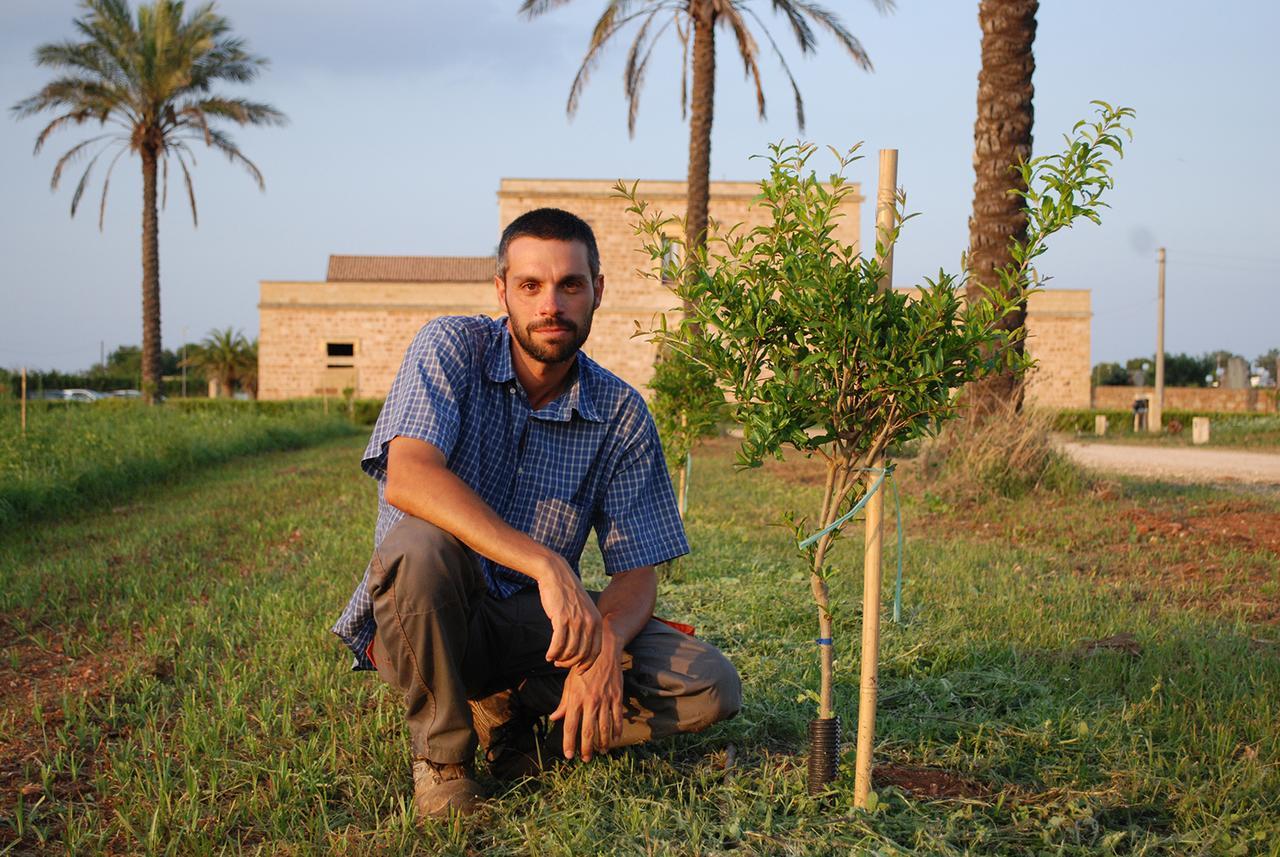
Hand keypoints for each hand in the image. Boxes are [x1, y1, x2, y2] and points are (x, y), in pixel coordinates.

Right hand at [536, 554, 602, 668]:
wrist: (556, 574)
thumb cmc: (567, 594)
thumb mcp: (582, 610)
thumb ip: (585, 626)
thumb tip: (580, 648)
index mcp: (596, 621)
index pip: (596, 651)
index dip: (587, 664)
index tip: (578, 670)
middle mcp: (589, 622)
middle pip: (582, 654)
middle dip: (570, 663)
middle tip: (560, 664)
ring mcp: (576, 621)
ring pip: (569, 651)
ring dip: (560, 659)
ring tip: (553, 658)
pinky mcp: (562, 619)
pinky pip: (558, 645)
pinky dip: (552, 653)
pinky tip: (548, 655)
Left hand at [549, 646, 624, 760]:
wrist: (603, 651)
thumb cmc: (582, 667)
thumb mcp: (569, 683)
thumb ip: (563, 703)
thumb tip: (554, 718)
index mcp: (575, 698)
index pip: (570, 725)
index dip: (569, 742)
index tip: (568, 755)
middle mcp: (590, 701)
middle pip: (588, 731)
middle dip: (586, 748)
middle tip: (586, 759)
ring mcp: (605, 700)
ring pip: (604, 727)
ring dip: (602, 743)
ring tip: (600, 752)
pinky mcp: (617, 697)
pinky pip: (617, 718)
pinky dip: (616, 731)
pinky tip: (614, 739)